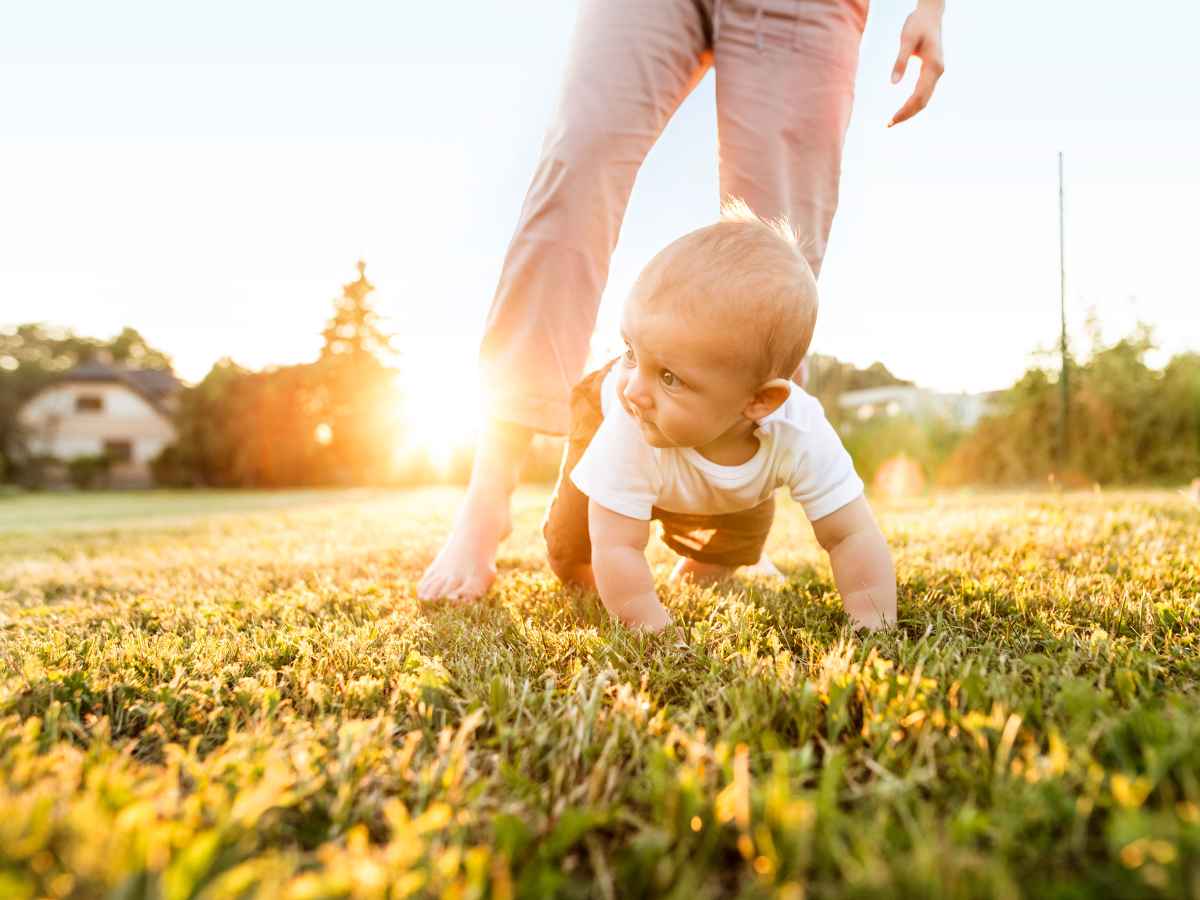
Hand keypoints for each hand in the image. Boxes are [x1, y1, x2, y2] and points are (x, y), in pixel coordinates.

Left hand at [888, 2, 945, 126]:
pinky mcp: (933, 72)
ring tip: (893, 121)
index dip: (905, 110)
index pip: (919, 96)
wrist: (931, 14)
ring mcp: (937, 72)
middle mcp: (938, 72)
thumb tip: (893, 84)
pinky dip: (914, 104)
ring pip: (925, 99)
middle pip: (923, 101)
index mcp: (933, 66)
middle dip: (906, 115)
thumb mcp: (906, 39)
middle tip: (888, 125)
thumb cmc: (917, 24)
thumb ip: (900, 61)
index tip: (891, 120)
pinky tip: (902, 109)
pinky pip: (924, 93)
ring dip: (910, 111)